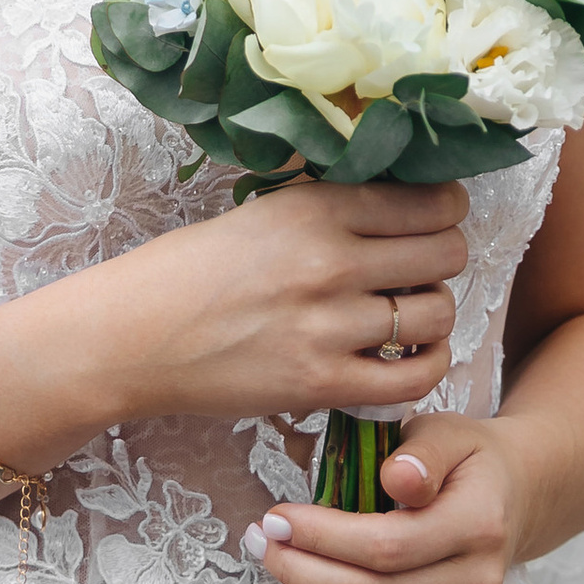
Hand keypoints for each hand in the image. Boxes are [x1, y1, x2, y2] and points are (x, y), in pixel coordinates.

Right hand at [83, 173, 470, 434]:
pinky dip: (426, 366)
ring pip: (437, 313)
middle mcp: (330, 262)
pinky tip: (408, 357)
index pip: (428, 202)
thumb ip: (332, 207)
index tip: (441, 217)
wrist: (134, 336)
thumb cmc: (193, 269)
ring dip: (435, 312)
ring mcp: (328, 327)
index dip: (448, 210)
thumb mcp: (264, 212)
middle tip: (423, 267)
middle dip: (444, 258)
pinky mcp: (321, 384)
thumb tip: (405, 198)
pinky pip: (414, 377)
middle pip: (445, 254)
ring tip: (410, 313)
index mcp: (316, 208)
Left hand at [234, 414, 526, 583]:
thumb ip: (422, 452)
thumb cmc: (461, 464)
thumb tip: (397, 476)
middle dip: (301, 579)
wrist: (509, 501)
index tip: (274, 519)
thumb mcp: (446, 434)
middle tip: (257, 548)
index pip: (388, 545)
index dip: (323, 538)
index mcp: (477, 526)